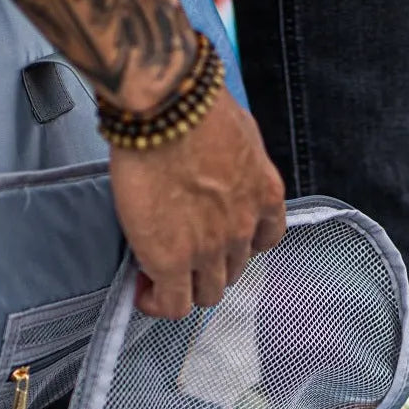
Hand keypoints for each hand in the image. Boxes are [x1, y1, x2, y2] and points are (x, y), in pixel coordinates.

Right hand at [109, 88, 286, 318]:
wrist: (168, 109)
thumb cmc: (196, 105)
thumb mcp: (239, 132)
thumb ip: (236, 161)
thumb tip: (216, 165)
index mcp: (266, 197)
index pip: (264, 241)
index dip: (239, 247)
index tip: (217, 243)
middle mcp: (245, 229)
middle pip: (234, 270)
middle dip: (209, 266)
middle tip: (179, 254)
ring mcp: (211, 249)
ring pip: (207, 292)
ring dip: (185, 285)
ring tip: (157, 272)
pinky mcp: (173, 260)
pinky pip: (174, 303)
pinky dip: (159, 303)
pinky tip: (143, 291)